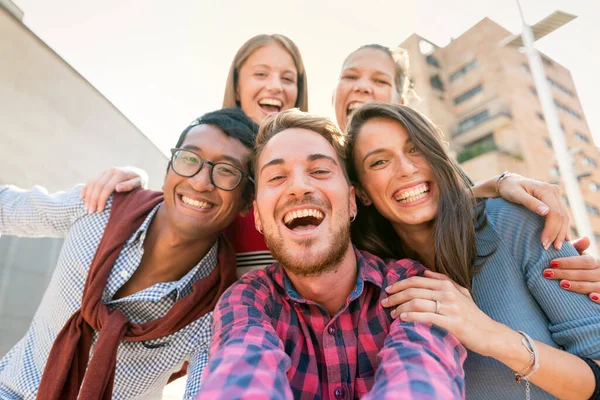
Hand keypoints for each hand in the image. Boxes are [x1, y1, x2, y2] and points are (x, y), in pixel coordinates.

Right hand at [81, 166, 147, 212]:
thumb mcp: (139, 183)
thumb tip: (117, 188)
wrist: (138, 172)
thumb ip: (130, 185)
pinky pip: (90, 180)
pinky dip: (85, 189)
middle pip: (97, 186)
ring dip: (87, 196)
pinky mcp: (101, 174)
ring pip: (92, 183)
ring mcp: (105, 171)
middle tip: (91, 212)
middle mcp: (111, 171)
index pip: (107, 187)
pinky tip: (82, 198)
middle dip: (93, 200)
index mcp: (120, 173)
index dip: (102, 199)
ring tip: (86, 208)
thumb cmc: (140, 181)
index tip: (99, 210)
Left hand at [381, 270, 506, 355]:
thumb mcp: (461, 292)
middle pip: (413, 291)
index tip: (388, 290)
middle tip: (384, 302)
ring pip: (417, 303)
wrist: (490, 333)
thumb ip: (443, 280)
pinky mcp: (452, 322)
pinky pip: (426, 317)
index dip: (400, 284)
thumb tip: (425, 272)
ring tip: (392, 313)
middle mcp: (447, 293)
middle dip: (395, 296)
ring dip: (400, 307)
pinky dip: (411, 316)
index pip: (416, 280)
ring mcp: (450, 307)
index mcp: (447, 285)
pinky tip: (402, 319)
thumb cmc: (473, 315)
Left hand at [498, 175, 567, 249]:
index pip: (554, 213)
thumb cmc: (509, 189)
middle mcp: (554, 191)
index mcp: (546, 190)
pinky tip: (562, 238)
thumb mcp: (515, 195)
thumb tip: (545, 212)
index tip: (544, 243)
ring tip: (557, 246)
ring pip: (564, 217)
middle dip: (557, 234)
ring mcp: (556, 195)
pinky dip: (562, 227)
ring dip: (561, 233)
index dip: (551, 229)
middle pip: (561, 216)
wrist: (509, 183)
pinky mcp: (555, 200)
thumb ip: (530, 202)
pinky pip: (562, 215)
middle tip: (551, 248)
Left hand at [544, 237, 599, 303]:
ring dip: (578, 285)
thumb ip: (578, 248)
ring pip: (593, 286)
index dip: (568, 262)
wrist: (591, 283)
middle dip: (565, 273)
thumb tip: (585, 239)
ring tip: (562, 284)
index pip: (585, 261)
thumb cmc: (582, 269)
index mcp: (596, 262)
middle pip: (585, 274)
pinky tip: (590, 297)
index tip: (552, 263)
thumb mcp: (580, 258)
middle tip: (547, 274)